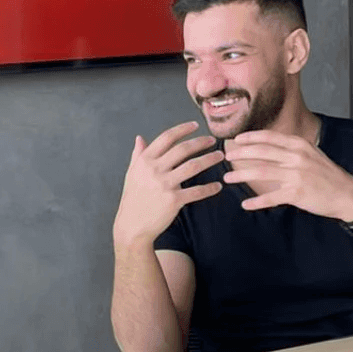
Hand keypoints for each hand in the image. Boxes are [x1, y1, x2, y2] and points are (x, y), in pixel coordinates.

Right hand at [113, 121, 223, 245]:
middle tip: (213, 140)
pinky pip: (196, 191)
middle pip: (183, 149)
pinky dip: (209, 188)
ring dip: (209, 159)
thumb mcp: (132, 174)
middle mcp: (154, 170)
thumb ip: (138, 154)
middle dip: (200, 142)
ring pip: (193, 166)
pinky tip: (218, 186)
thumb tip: (139, 138)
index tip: (195, 125)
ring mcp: (164, 185)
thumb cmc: (133, 199)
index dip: (182, 129)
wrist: (132, 226)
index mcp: (145, 160)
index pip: (166, 138)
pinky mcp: (173, 200)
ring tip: (220, 156)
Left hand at [222, 130, 352, 217]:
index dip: (250, 137)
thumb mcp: (311, 154)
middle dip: (241, 154)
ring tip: (228, 178)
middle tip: (226, 156)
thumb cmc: (328, 175)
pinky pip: (271, 197)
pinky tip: (246, 204)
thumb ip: (291, 150)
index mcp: (299, 145)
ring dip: (242, 175)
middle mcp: (296, 157)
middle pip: (261, 153)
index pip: (269, 137)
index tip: (236, 139)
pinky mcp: (297, 193)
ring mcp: (296, 175)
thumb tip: (269, 147)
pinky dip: (257, 202)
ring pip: (261, 173)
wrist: (348, 194)